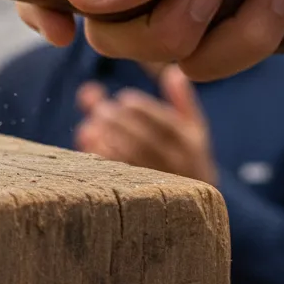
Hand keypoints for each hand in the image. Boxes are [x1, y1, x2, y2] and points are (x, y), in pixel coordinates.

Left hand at [73, 66, 216, 184]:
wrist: (195, 212)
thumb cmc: (188, 160)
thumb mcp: (194, 131)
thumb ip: (183, 102)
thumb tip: (172, 72)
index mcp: (191, 143)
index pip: (164, 122)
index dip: (139, 107)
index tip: (122, 100)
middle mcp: (177, 164)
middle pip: (142, 139)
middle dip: (116, 120)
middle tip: (99, 110)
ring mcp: (156, 183)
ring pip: (127, 159)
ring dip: (103, 138)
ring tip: (89, 127)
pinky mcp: (137, 197)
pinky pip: (114, 177)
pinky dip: (99, 158)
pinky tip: (88, 145)